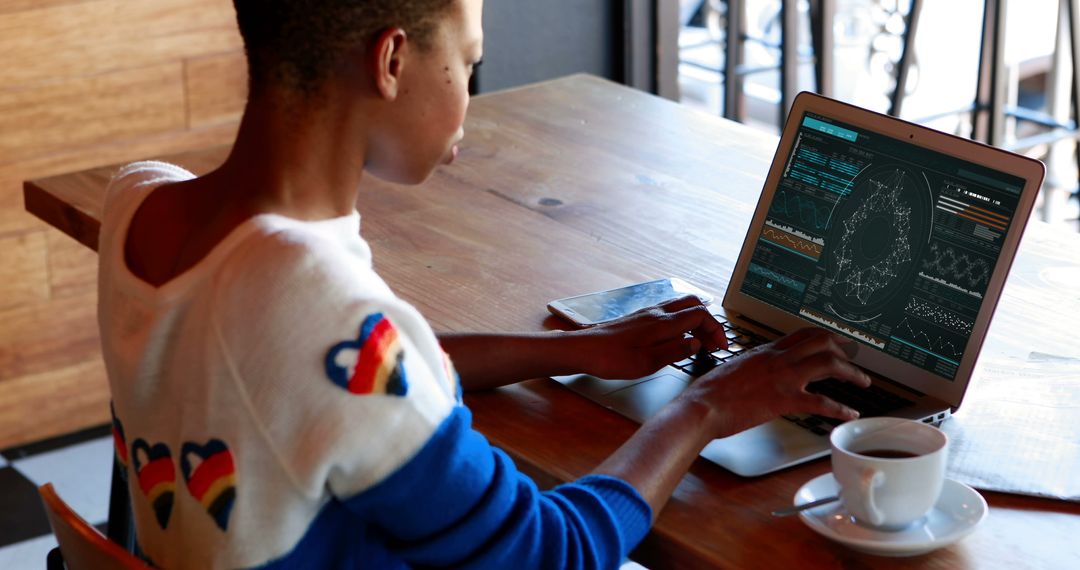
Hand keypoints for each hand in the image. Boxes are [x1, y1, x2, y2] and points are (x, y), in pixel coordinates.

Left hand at [572, 295, 726, 378]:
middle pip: (693, 304)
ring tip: (699, 341)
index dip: (715, 329)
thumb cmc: (611, 358)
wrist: (584, 350)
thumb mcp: (647, 363)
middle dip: (708, 321)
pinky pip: (668, 311)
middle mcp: (656, 313)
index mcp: (662, 323)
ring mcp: (647, 313)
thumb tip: (697, 344)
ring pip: (680, 306)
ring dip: (695, 320)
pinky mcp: (639, 318)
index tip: (720, 346)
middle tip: (713, 342)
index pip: (700, 315)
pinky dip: (681, 321)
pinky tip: (677, 337)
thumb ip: (675, 352)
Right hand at [678, 327, 870, 439]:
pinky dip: (839, 408)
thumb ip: (752, 367)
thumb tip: (759, 372)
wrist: (702, 406)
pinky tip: (849, 413)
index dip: (825, 336)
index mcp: (765, 352)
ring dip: (851, 373)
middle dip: (843, 350)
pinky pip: (820, 401)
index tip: (837, 342)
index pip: (802, 334)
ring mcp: (782, 377)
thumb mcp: (734, 369)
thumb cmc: (711, 393)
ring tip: (863, 382)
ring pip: (828, 364)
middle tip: (855, 360)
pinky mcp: (783, 400)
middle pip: (821, 342)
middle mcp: (777, 359)